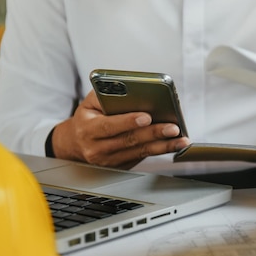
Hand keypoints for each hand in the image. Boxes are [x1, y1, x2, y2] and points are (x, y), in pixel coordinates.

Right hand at [51, 90, 189, 168]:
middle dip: (154, 133)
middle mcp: (97, 148)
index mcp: (88, 129)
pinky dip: (160, 150)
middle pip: (130, 141)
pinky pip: (143, 157)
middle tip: (173, 128)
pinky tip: (174, 144)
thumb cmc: (87, 118)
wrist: (75, 144)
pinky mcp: (121, 166)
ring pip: (140, 152)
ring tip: (181, 139)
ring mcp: (109, 160)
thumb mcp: (89, 103)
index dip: (129, 121)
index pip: (110, 126)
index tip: (147, 116)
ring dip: (163, 146)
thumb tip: (129, 88)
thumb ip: (105, 94)